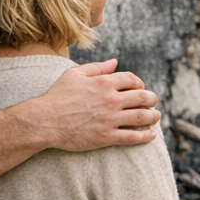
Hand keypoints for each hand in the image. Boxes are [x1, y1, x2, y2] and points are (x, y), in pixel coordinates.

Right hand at [31, 60, 160, 150]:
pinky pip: (132, 137)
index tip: (139, 88)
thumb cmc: (57, 96)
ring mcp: (109, 119)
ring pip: (142, 117)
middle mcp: (110, 100)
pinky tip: (151, 135)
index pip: (132, 80)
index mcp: (104, 83)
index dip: (139, 83)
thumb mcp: (74, 74)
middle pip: (142, 97)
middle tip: (152, 102)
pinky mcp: (106, 137)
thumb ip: (97, 68)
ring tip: (155, 116)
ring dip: (153, 116)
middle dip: (151, 99)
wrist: (43, 122)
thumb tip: (115, 62)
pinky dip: (145, 136)